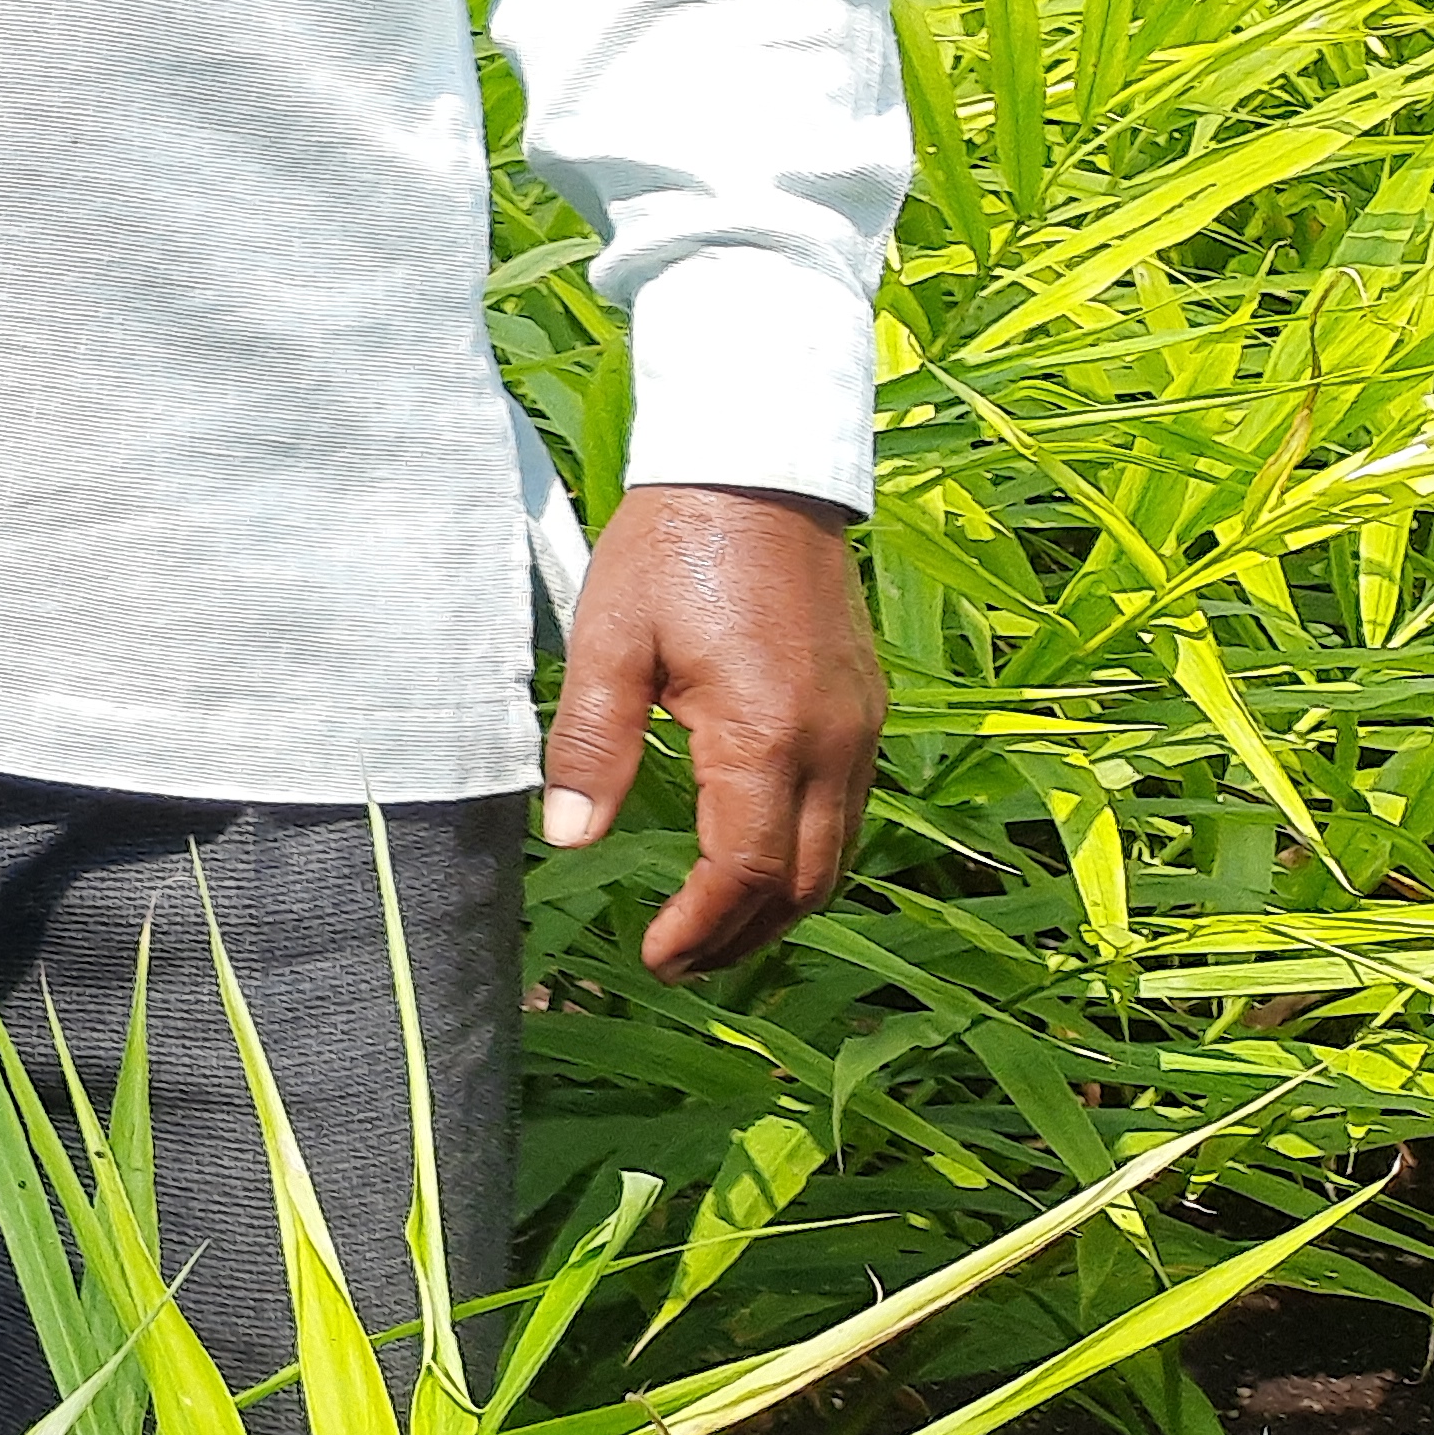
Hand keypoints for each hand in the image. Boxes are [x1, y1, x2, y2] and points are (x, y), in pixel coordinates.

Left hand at [542, 480, 880, 973]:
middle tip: (678, 964)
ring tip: (710, 932)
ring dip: (776, 905)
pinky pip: (849, 812)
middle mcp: (833, 744)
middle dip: (741, 937)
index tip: (654, 959)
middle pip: (802, 882)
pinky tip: (755, 861)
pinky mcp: (866, 710)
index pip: (741, 870)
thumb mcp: (608, 642)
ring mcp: (861, 728)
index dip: (698, 928)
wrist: (759, 470)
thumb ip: (591, 744)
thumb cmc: (674, 548)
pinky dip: (805, 856)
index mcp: (766, 734)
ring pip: (837, 855)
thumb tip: (567, 838)